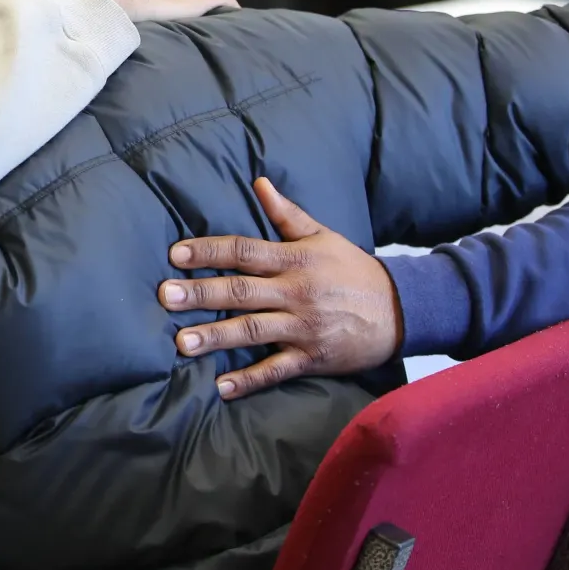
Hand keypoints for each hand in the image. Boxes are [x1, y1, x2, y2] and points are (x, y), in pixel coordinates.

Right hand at [53, 0, 237, 20]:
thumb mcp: (61, 1)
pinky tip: (232, 12)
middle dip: (162, 3)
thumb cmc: (70, 4)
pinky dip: (220, 5)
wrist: (92, 0)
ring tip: (193, 24)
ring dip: (185, 8)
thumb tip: (45, 28)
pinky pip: (211, 0)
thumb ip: (64, 12)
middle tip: (164, 24)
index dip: (134, 1)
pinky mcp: (185, 3)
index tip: (138, 14)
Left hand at [157, 178, 402, 399]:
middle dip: (202, 294)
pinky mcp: (312, 357)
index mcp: (295, 260)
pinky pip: (276, 370)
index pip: (244, 251)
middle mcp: (296, 292)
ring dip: (216, 338)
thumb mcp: (324, 236)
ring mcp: (303, 327)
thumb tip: (258, 182)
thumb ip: (287, 214)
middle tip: (166, 296)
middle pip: (242, 292)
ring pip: (253, 331)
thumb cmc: (354, 270)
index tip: (176, 255)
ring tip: (181, 343)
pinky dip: (250, 380)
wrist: (402, 310)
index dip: (209, 251)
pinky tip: (221, 387)